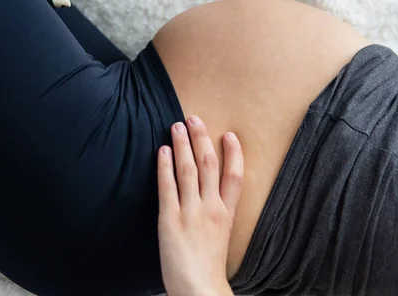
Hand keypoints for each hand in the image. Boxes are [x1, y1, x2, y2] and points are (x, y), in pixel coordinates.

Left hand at [157, 115, 242, 295]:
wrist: (199, 289)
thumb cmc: (207, 267)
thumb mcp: (220, 237)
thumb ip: (217, 215)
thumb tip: (210, 196)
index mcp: (227, 214)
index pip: (235, 176)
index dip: (234, 153)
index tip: (230, 135)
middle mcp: (211, 208)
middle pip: (209, 165)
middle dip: (202, 138)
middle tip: (195, 118)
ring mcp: (191, 212)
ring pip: (189, 169)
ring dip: (182, 144)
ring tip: (177, 125)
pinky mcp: (170, 219)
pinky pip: (167, 186)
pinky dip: (165, 166)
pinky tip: (162, 151)